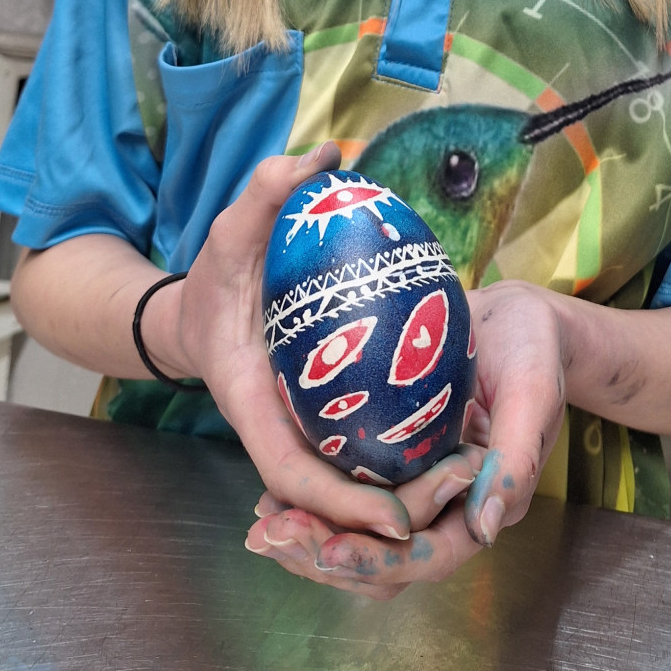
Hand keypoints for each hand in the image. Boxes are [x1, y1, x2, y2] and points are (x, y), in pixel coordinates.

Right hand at [144, 143, 479, 548]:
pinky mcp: (323, 422)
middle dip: (388, 513)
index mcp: (249, 405)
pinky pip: (360, 453)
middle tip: (458, 491)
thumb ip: (266, 192)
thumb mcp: (229, 230)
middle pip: (331, 497)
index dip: (341, 503)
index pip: (292, 471)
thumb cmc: (213, 278)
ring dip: (404, 494)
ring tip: (472, 476)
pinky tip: (455, 444)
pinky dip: (398, 461)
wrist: (198, 311)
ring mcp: (301, 432)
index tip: (394, 515)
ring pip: (350, 484)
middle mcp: (277, 430)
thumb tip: (323, 155)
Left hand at [245, 279, 568, 597]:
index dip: (377, 559)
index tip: (327, 550)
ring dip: (311, 538)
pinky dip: (311, 503)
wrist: (516, 316)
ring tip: (261, 525)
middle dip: (327, 555)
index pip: (428, 555)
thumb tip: (487, 526)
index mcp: (486, 502)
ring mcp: (416, 485)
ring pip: (360, 537)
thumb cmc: (532, 349)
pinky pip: (349, 498)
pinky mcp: (393, 460)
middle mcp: (447, 507)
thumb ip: (517, 456)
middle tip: (272, 535)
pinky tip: (270, 495)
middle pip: (384, 560)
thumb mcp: (532, 392)